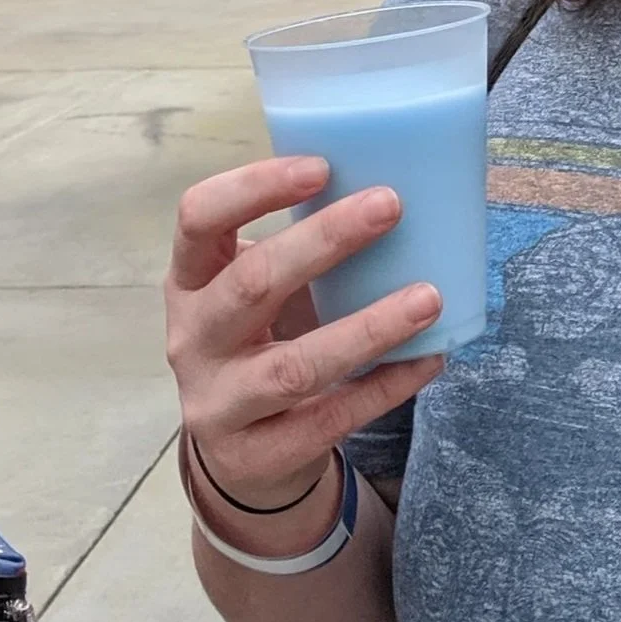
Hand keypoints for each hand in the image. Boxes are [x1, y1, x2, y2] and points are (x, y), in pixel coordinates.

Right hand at [165, 157, 445, 510]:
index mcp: (191, 281)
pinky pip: (330, 418)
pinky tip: (429, 358)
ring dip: (368, 328)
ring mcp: (219, 403)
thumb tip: (398, 187)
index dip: (253, 187)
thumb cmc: (261, 342)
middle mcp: (192, 339)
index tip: (322, 167)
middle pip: (251, 284)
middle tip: (391, 205)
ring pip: (293, 366)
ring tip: (428, 297)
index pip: (198, 219)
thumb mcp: (255, 293)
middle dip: (323, 241)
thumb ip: (300, 250)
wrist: (239, 455)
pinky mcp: (257, 454)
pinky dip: (385, 385)